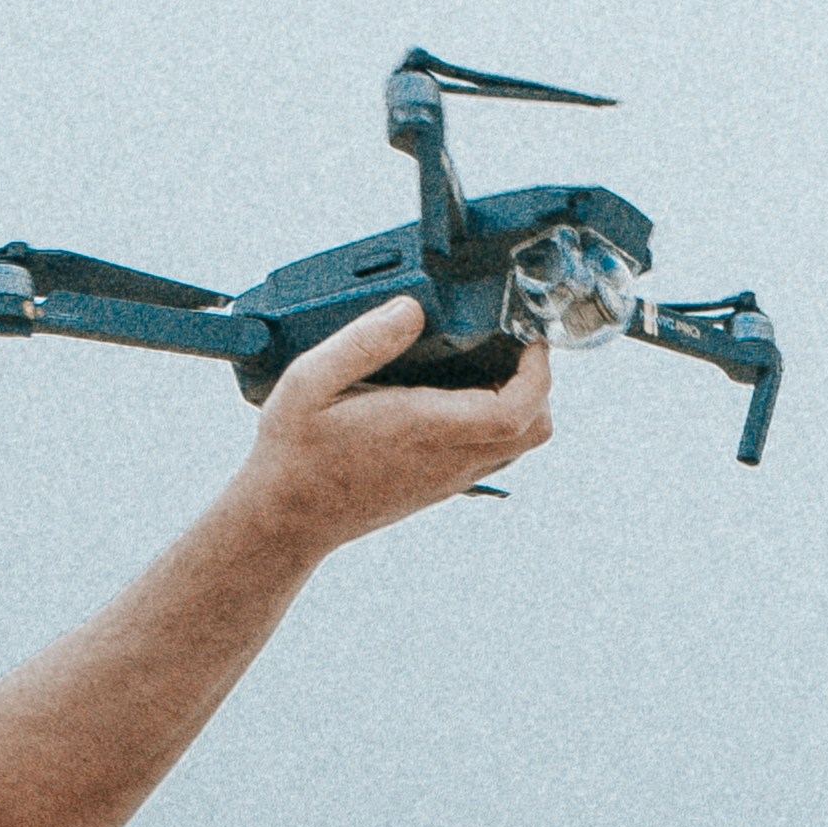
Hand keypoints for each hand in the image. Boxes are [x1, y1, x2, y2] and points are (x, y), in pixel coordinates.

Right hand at [217, 293, 562, 557]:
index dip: (538, 371)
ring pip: (519, 446)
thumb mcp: (311, 380)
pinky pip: (494, 455)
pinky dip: (497, 423)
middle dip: (537, 384)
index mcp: (425, 428)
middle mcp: (449, 458)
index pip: (516, 410)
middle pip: (534, 430)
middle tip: (509, 347)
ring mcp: (450, 477)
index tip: (527, 338)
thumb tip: (413, 308)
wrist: (289, 518)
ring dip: (520, 404)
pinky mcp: (443, 486)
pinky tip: (458, 396)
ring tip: (485, 366)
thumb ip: (363, 340)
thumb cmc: (296, 450)